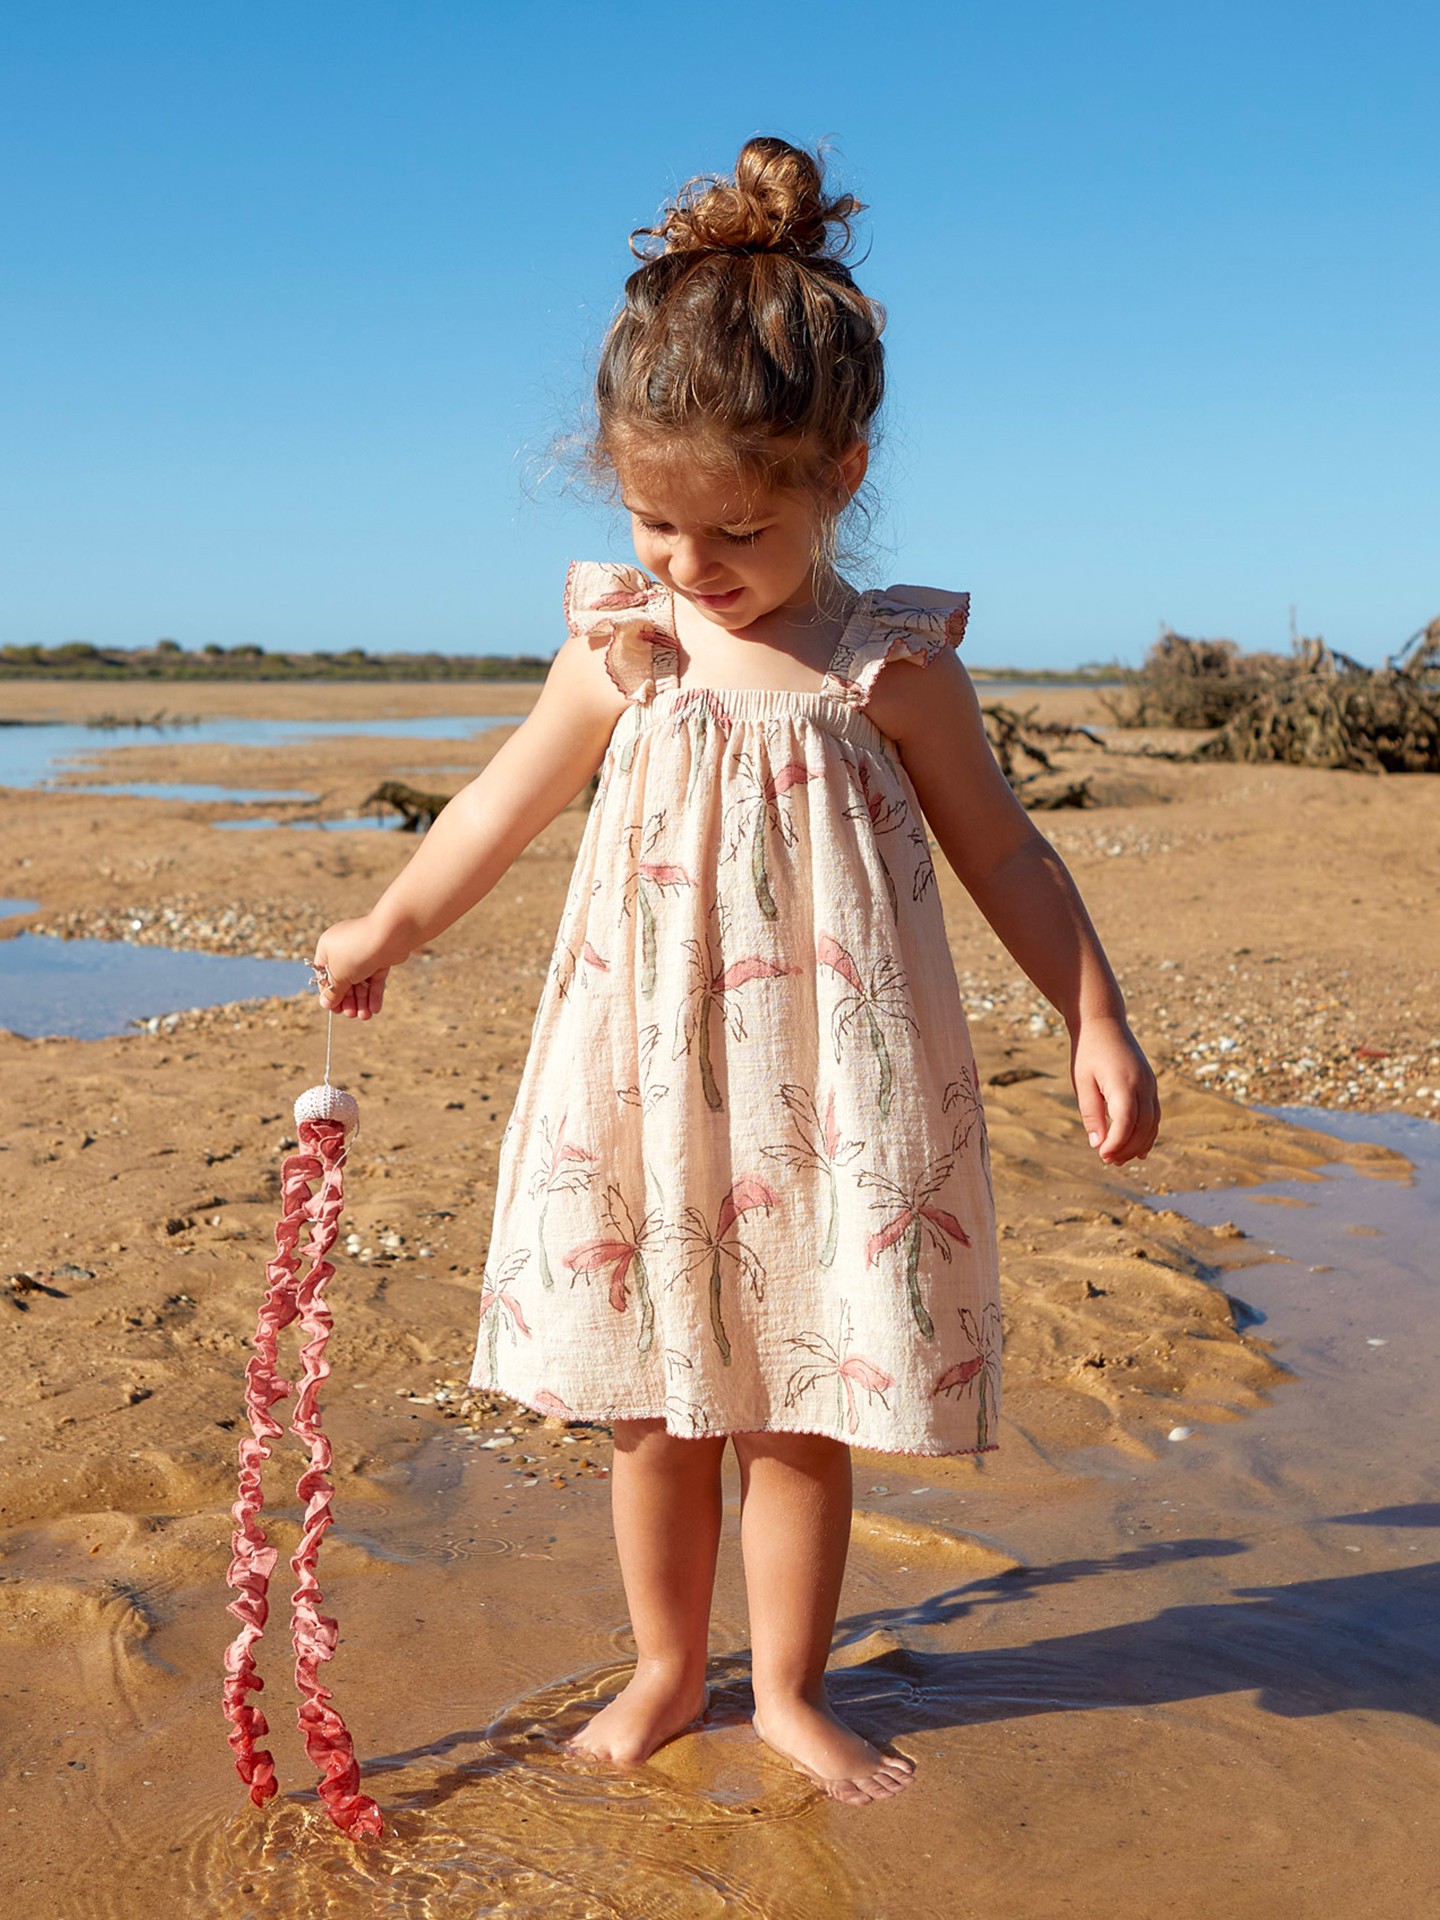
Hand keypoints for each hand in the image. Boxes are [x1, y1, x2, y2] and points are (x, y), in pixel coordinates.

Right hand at [312, 915, 400, 1020]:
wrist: (391, 934)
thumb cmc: (358, 950)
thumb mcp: (340, 974)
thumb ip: (333, 991)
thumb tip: (325, 1004)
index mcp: (327, 948)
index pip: (324, 975)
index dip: (329, 994)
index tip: (335, 1010)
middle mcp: (344, 949)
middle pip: (344, 980)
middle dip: (349, 1000)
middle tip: (352, 1015)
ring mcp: (363, 953)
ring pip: (360, 981)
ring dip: (362, 1001)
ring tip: (366, 1016)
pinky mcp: (380, 957)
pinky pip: (374, 978)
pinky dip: (374, 993)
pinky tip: (375, 1009)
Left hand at [1070, 1015, 1159, 1165]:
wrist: (1103, 1022)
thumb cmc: (1088, 1052)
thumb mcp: (1082, 1082)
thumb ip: (1091, 1113)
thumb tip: (1098, 1144)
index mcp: (1124, 1082)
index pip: (1127, 1122)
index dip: (1117, 1143)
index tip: (1102, 1155)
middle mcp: (1143, 1084)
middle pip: (1143, 1126)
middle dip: (1127, 1148)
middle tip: (1108, 1161)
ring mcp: (1150, 1084)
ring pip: (1152, 1123)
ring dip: (1138, 1144)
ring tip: (1119, 1159)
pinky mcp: (1151, 1084)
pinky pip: (1154, 1114)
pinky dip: (1148, 1133)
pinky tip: (1138, 1149)